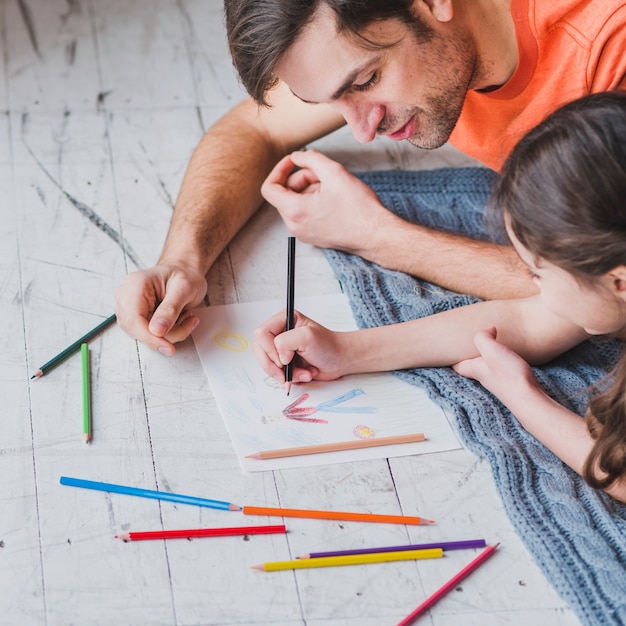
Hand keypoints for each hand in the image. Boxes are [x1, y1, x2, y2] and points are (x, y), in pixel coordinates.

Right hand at [114, 264, 207, 354]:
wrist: (183, 272)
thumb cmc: (184, 276)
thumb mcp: (184, 288)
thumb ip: (171, 309)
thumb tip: (156, 331)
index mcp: (135, 284)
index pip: (134, 319)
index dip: (151, 338)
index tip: (169, 348)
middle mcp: (126, 296)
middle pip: (138, 330)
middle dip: (166, 334)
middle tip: (190, 321)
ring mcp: (128, 308)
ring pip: (145, 336)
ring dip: (170, 333)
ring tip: (185, 316)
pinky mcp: (135, 318)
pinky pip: (149, 335)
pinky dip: (168, 333)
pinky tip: (179, 319)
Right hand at [253, 310, 349, 382]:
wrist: (339, 360)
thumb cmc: (328, 345)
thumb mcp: (308, 336)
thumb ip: (286, 341)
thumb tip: (279, 357)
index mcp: (283, 320)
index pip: (262, 333)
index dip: (270, 349)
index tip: (285, 358)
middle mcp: (279, 333)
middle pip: (260, 350)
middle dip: (274, 365)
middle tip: (287, 371)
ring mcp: (280, 348)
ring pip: (266, 364)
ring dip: (285, 374)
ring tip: (303, 373)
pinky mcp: (284, 362)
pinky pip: (276, 373)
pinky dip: (290, 378)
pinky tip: (304, 375)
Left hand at [261, 149, 394, 255]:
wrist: (376, 235)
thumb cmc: (359, 208)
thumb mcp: (334, 172)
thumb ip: (310, 159)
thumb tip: (297, 156)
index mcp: (295, 211)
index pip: (269, 188)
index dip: (279, 169)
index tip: (294, 161)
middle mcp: (294, 226)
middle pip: (285, 194)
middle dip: (302, 178)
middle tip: (324, 173)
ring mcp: (303, 234)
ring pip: (296, 203)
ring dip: (310, 189)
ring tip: (333, 188)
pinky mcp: (313, 237)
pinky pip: (305, 214)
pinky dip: (314, 202)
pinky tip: (334, 199)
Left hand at [453, 327, 541, 408]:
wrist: (529, 398)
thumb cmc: (508, 376)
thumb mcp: (491, 351)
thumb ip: (483, 337)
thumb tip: (489, 329)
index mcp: (474, 369)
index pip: (457, 365)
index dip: (452, 357)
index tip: (452, 348)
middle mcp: (484, 377)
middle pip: (471, 367)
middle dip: (470, 356)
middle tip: (471, 344)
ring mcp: (498, 382)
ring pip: (487, 369)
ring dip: (487, 359)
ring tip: (491, 346)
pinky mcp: (512, 384)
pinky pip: (502, 371)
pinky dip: (502, 363)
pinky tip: (510, 357)